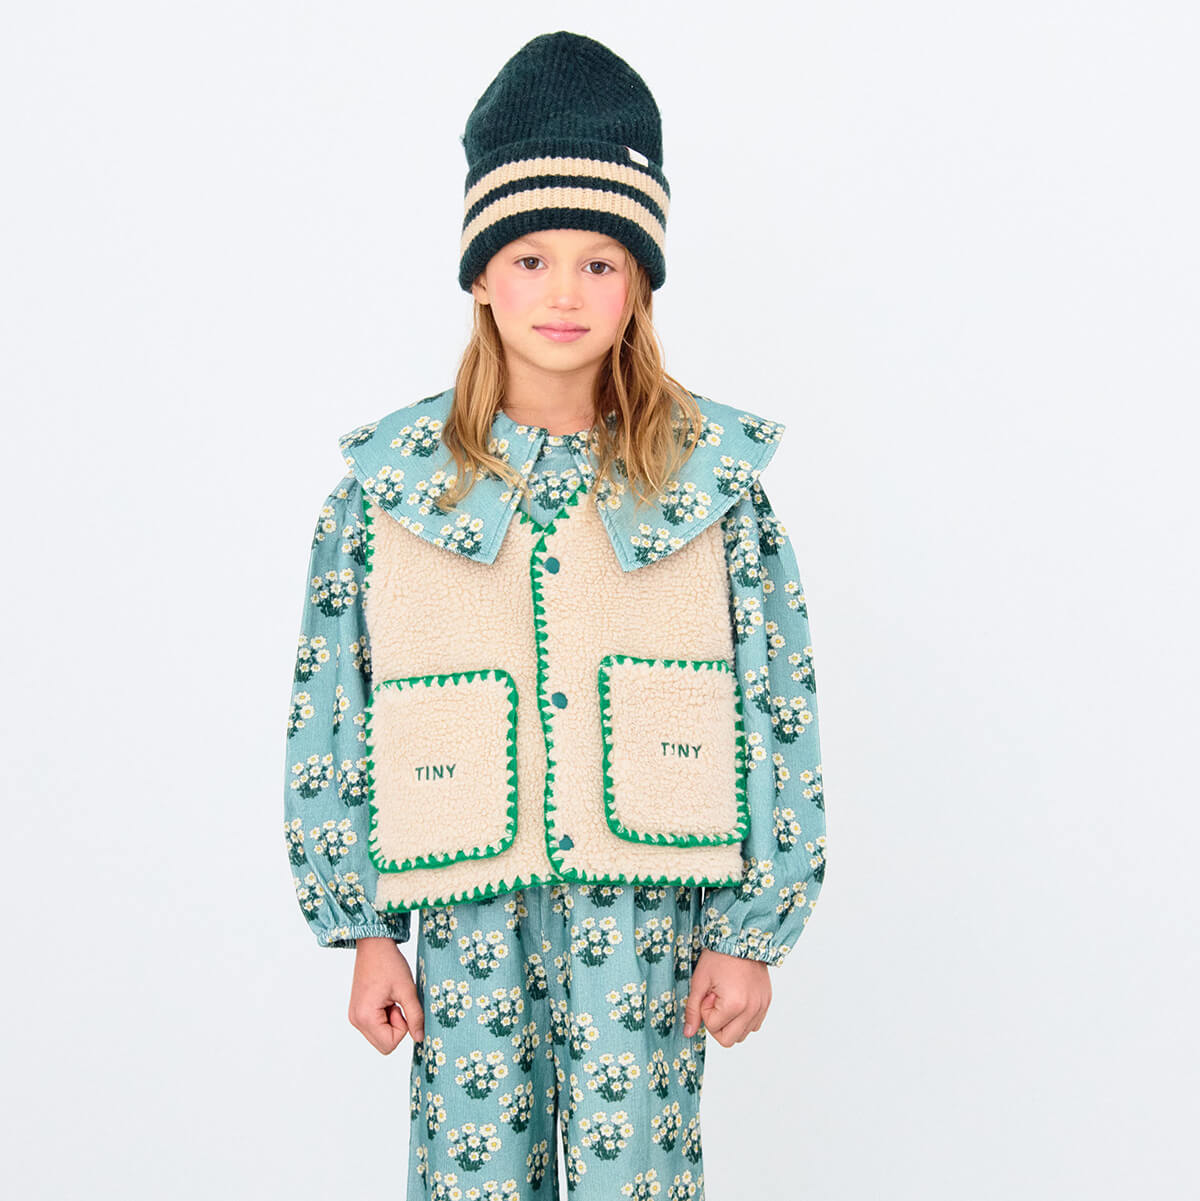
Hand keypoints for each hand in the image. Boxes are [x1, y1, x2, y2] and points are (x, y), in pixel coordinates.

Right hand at [349, 937, 424, 1053]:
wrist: (374, 944)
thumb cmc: (389, 963)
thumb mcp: (407, 990)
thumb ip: (415, 1017)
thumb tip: (420, 1038)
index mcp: (365, 1017)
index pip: (389, 1045)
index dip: (402, 1027)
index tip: (400, 1006)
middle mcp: (356, 1021)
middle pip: (383, 1043)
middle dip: (396, 1026)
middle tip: (396, 1003)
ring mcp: (355, 1016)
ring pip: (380, 1035)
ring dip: (391, 1020)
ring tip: (390, 998)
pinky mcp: (357, 1011)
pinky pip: (375, 1025)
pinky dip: (384, 1016)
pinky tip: (385, 998)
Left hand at [682, 947, 770, 1046]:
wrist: (741, 938)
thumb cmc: (719, 956)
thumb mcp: (699, 981)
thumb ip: (692, 1009)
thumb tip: (688, 1032)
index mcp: (735, 1005)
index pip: (713, 1028)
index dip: (705, 1011)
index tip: (709, 993)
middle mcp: (752, 1009)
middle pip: (729, 1040)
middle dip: (717, 1023)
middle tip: (716, 1000)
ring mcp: (761, 1007)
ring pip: (742, 1034)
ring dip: (731, 1023)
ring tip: (727, 998)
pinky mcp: (766, 1002)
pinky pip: (754, 1024)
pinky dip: (743, 1018)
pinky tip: (737, 999)